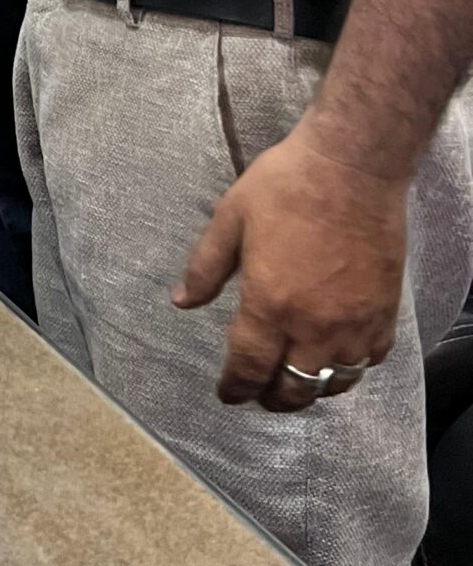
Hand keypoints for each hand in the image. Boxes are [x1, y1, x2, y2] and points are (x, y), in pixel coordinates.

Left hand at [174, 112, 406, 409]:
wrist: (351, 167)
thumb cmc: (285, 186)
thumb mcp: (230, 218)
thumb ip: (205, 266)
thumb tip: (181, 302)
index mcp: (268, 304)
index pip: (249, 367)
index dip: (235, 387)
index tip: (229, 394)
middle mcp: (313, 326)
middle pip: (293, 388)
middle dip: (273, 399)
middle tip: (261, 394)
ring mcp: (354, 324)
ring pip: (334, 383)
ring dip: (312, 389)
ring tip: (297, 382)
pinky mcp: (384, 313)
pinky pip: (369, 360)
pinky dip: (350, 368)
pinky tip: (338, 358)